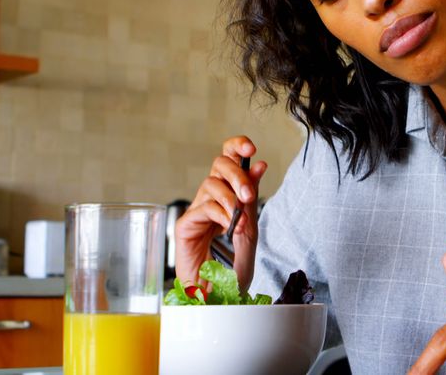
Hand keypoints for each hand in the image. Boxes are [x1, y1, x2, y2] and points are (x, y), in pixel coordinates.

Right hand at [173, 136, 265, 292]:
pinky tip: (227, 228)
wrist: (218, 298)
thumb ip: (252, 201)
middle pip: (219, 164)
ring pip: (211, 183)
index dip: (237, 146)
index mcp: (228, 196)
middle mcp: (211, 199)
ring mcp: (197, 211)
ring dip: (231, 199)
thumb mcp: (250, 231)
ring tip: (238, 221)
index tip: (251, 148)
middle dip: (237, 174)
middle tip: (248, 195)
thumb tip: (260, 165)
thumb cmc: (232, 270)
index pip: (228, 160)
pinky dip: (220, 214)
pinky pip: (203, 206)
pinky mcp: (185, 225)